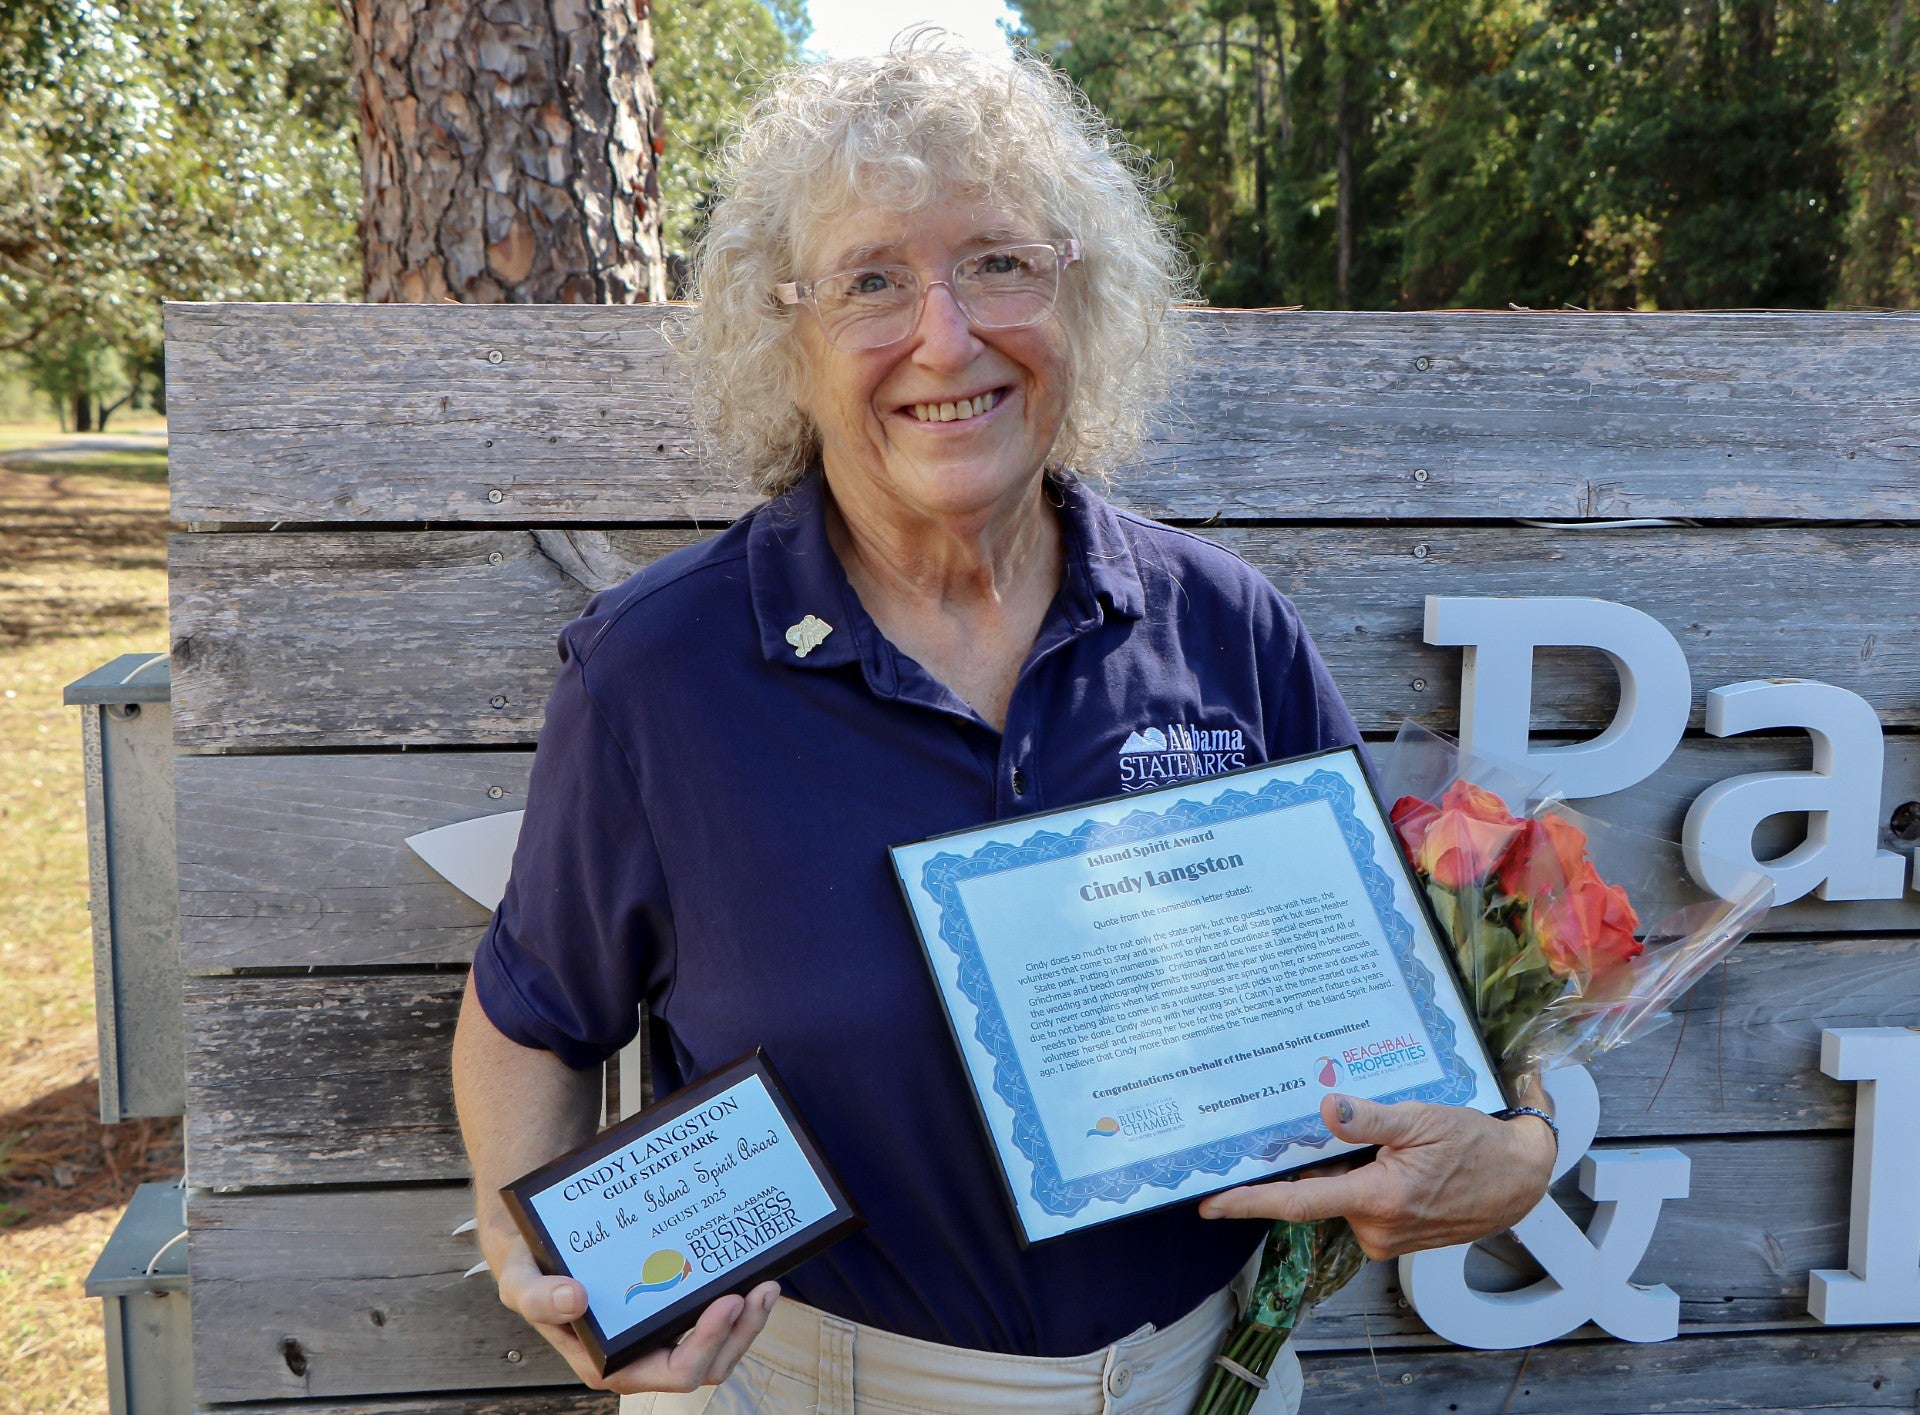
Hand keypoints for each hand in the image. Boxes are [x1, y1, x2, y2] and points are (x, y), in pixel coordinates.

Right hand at [492, 1228, 778, 1394]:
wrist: (536, 1249)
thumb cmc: (530, 1272)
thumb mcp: (519, 1282)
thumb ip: (537, 1297)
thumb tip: (574, 1299)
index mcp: (611, 1363)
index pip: (674, 1372)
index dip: (706, 1344)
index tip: (727, 1301)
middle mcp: (641, 1356)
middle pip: (708, 1365)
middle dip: (740, 1332)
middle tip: (762, 1289)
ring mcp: (659, 1336)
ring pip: (718, 1347)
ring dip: (747, 1321)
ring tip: (767, 1285)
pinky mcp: (669, 1313)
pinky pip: (712, 1320)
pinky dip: (736, 1304)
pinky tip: (749, 1274)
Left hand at [1198, 1093, 1555, 1259]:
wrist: (1519, 1180)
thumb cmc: (1475, 1147)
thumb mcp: (1422, 1118)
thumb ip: (1370, 1117)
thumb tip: (1325, 1107)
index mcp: (1378, 1199)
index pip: (1297, 1205)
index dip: (1248, 1203)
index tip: (1210, 1205)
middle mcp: (1376, 1228)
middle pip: (1317, 1190)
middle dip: (1307, 1162)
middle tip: (1313, 1125)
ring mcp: (1385, 1237)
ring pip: (1339, 1194)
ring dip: (1341, 1167)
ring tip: (1376, 1135)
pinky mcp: (1394, 1237)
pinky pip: (1358, 1203)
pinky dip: (1358, 1178)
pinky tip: (1385, 1155)